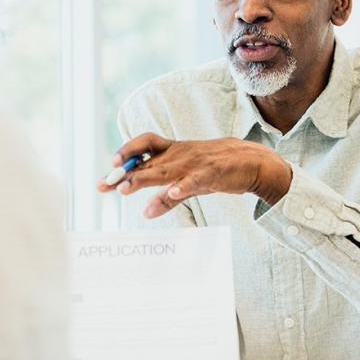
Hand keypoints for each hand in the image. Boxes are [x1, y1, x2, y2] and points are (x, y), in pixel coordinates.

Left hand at [96, 133, 292, 218]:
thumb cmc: (217, 170)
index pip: (144, 147)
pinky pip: (195, 180)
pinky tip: (171, 194)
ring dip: (145, 178)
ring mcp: (196, 162)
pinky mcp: (213, 172)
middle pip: (148, 161)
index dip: (125, 154)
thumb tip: (145, 213)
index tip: (109, 170)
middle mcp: (181, 154)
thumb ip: (167, 199)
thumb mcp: (189, 184)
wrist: (252, 162)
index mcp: (174, 152)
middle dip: (126, 172)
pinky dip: (183, 186)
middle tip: (107, 184)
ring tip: (127, 188)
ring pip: (166, 170)